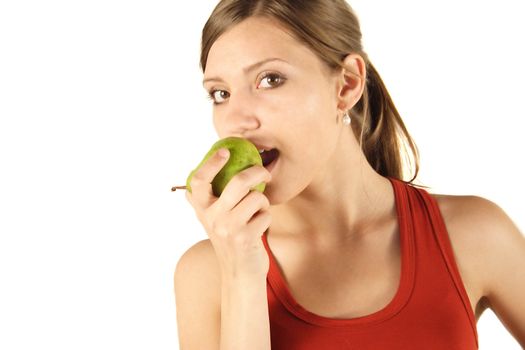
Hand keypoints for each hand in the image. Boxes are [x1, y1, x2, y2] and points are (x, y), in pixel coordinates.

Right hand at [186, 148, 271, 279]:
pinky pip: (265, 214)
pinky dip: (266, 219)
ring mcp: (229, 228)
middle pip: (238, 183)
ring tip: (257, 212)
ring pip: (257, 198)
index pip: (198, 181)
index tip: (224, 151)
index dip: (211, 163)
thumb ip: (204, 202)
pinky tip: (258, 229)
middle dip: (257, 173)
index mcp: (202, 209)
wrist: (239, 274)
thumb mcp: (211, 221)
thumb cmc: (229, 241)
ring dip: (263, 203)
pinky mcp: (246, 237)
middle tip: (265, 173)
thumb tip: (193, 181)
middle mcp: (212, 217)